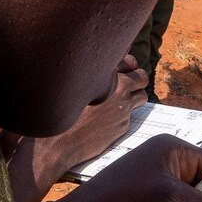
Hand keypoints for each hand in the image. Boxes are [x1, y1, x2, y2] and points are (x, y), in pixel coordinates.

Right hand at [7, 55, 148, 201]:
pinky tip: (109, 119)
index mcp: (103, 71)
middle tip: (129, 88)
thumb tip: (109, 71)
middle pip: (142, 76)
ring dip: (136, 98)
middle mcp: (116, 85)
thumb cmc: (61, 111)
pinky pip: (132, 114)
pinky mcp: (124, 122)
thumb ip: (93, 75)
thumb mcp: (74, 85)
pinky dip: (124, 115)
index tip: (124, 73)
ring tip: (122, 104)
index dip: (129, 67)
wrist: (58, 140)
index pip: (130, 61)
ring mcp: (122, 105)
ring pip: (143, 95)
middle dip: (138, 81)